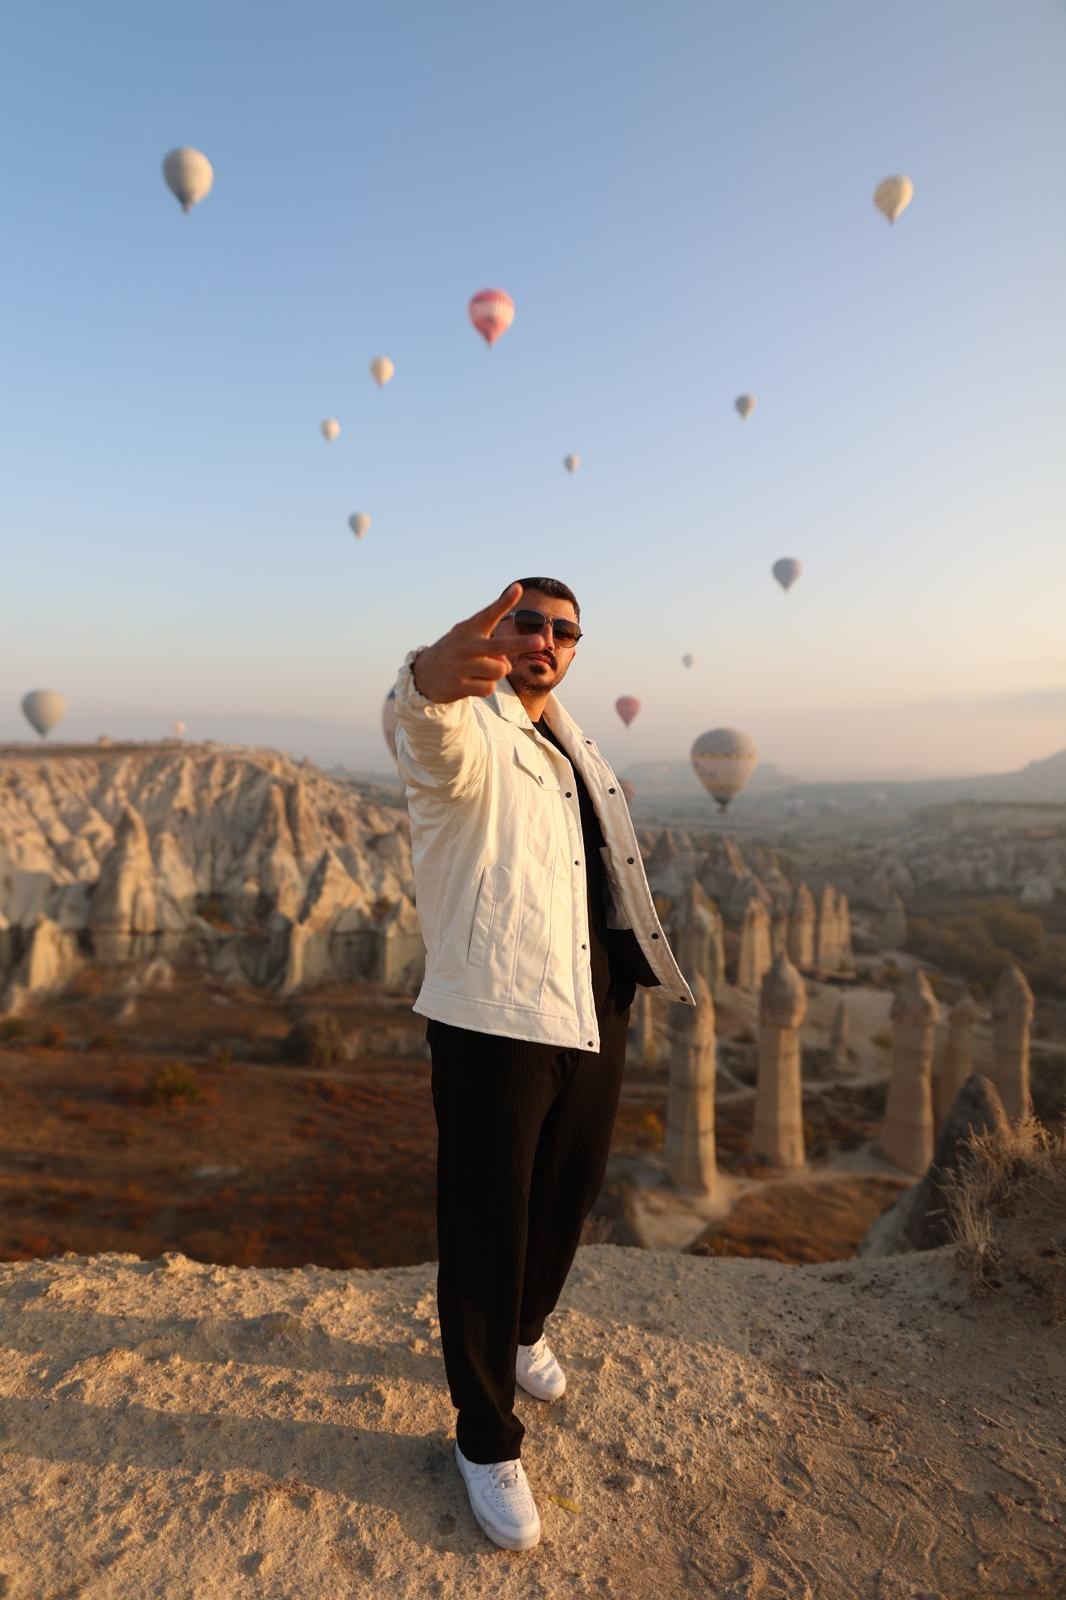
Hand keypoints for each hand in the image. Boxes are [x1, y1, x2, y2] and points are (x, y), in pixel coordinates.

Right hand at [412, 583, 545, 702]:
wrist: (425, 673)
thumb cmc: (457, 651)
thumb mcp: (469, 634)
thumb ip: (491, 637)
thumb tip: (507, 660)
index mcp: (470, 629)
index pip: (490, 613)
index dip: (505, 602)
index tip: (519, 589)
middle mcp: (466, 645)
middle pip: (500, 645)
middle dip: (522, 643)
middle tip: (541, 641)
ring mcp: (461, 665)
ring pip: (500, 670)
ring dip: (497, 672)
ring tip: (481, 670)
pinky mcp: (459, 685)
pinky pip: (489, 687)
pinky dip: (486, 686)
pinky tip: (472, 682)